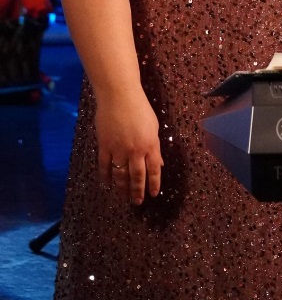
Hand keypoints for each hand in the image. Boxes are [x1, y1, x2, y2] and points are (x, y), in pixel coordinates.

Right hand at [95, 88, 163, 204]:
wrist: (119, 96)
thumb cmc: (140, 108)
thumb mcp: (154, 127)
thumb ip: (155, 147)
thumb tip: (159, 164)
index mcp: (151, 145)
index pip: (154, 170)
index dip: (154, 184)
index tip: (153, 195)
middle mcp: (135, 151)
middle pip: (137, 176)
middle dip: (137, 191)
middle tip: (137, 202)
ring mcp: (119, 150)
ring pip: (120, 175)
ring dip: (122, 188)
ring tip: (123, 197)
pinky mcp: (104, 146)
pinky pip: (105, 166)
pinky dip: (106, 176)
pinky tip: (107, 184)